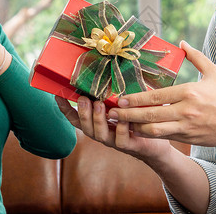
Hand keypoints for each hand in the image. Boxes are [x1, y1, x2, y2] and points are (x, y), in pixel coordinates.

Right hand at [55, 96, 171, 162]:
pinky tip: (122, 119)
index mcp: (97, 123)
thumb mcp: (123, 106)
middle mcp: (102, 133)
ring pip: (99, 134)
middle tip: (83, 98)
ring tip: (98, 104)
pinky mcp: (129, 146)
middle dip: (83, 112)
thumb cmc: (137, 120)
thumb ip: (112, 95)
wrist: (156, 144)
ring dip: (97, 119)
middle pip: (85, 127)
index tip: (58, 96)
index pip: (76, 118)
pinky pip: (121, 140)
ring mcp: (114, 141)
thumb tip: (107, 70)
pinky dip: (120, 129)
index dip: (66, 109)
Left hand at [108, 41, 215, 147]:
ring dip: (135, 127)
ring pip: (154, 130)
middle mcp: (186, 111)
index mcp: (189, 92)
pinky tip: (137, 131)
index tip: (120, 99)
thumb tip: (182, 42)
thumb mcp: (214, 72)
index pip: (156, 97)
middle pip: (150, 115)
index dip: (135, 99)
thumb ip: (196, 57)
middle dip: (128, 115)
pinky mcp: (189, 138)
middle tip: (112, 113)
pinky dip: (149, 135)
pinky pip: (164, 137)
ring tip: (120, 123)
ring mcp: (187, 126)